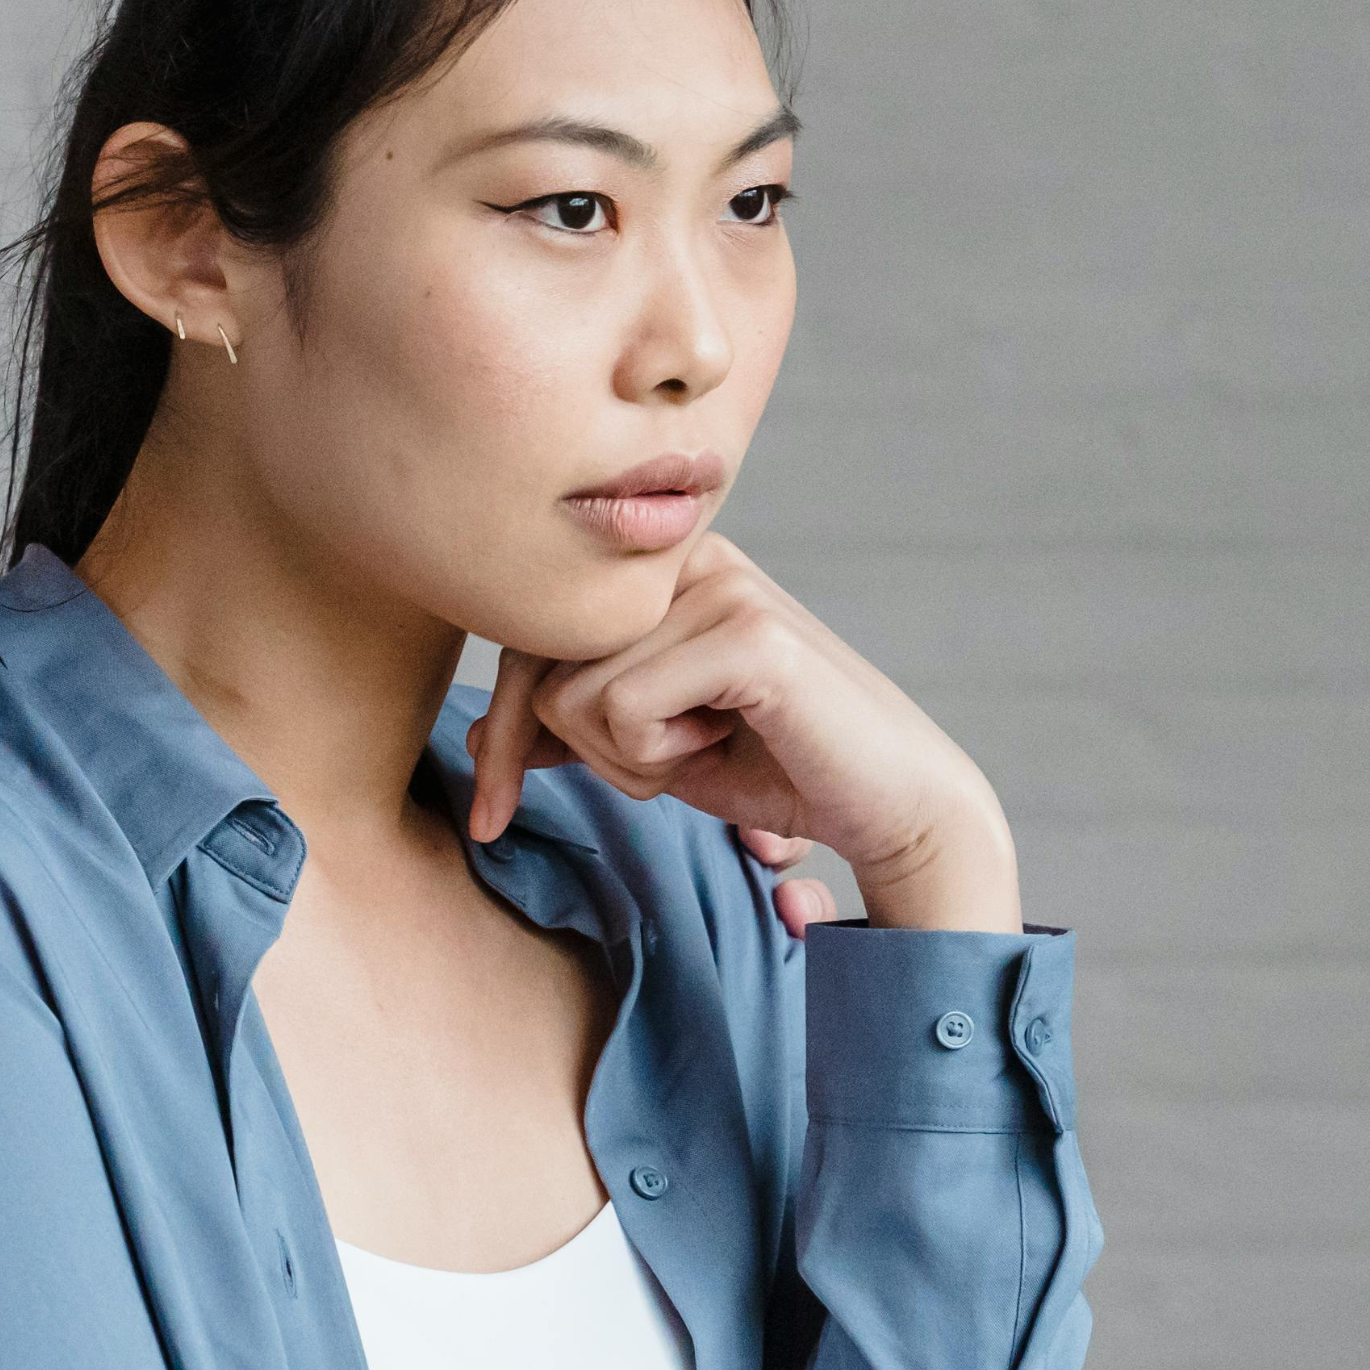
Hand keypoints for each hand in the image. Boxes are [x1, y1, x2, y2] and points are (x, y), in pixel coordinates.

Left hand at [467, 537, 1013, 933]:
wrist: (890, 802)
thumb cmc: (775, 767)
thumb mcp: (652, 747)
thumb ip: (574, 725)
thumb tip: (478, 730)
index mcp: (662, 567)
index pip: (530, 633)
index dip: (505, 727)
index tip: (490, 815)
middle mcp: (688, 555)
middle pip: (539, 663)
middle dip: (568, 752)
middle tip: (652, 780)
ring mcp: (721, 587)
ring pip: (577, 695)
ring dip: (628, 760)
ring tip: (702, 749)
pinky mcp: (749, 634)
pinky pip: (625, 711)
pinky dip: (659, 758)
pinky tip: (723, 743)